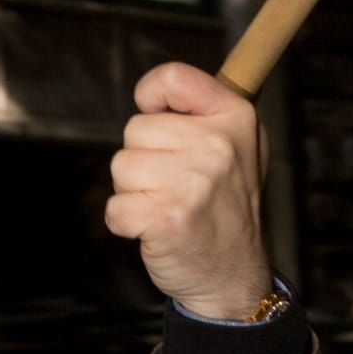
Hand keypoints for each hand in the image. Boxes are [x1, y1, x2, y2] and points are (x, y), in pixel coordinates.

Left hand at [104, 61, 271, 320]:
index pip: (174, 78)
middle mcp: (217, 146)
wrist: (233, 275)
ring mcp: (193, 183)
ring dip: (133, 192)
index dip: (151, 97)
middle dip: (142, 159)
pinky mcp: (166, 218)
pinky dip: (125, 223)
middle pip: (136, 129)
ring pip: (121, 167)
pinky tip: (153, 229)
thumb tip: (149, 98)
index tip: (156, 116)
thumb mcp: (237, 148)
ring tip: (166, 207)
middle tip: (173, 187)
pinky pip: (115, 208)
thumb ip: (201, 115)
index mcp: (235, 118)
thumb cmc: (224, 209)